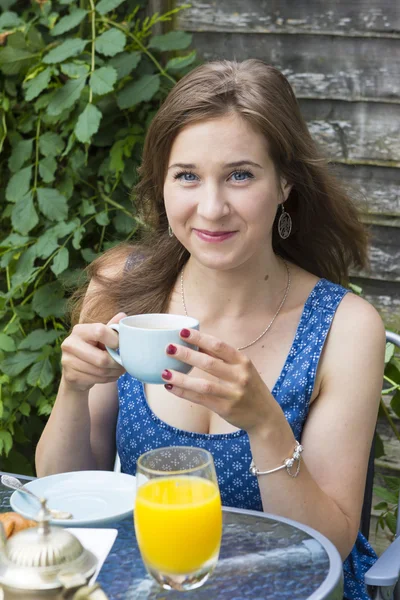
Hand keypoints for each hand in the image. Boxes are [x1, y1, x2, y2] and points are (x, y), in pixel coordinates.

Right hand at [60, 312, 126, 391]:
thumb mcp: (101, 337)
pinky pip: (95, 380)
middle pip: (102, 358)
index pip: (100, 331)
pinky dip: (107, 379)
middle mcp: (69, 344)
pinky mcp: (70, 376)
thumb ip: (111, 328)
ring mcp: (67, 361)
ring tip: (119, 370)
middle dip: (117, 363)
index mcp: (79, 330)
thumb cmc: (92, 349)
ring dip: (114, 372)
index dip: (115, 340)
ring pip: (100, 371)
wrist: (75, 370)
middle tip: (124, 364)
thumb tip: (123, 315)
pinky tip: (109, 375)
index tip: (120, 346)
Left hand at [161, 328, 275, 432]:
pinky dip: (184, 392)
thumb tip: (195, 343)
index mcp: (243, 362)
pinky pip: (200, 399)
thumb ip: (222, 358)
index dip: (199, 338)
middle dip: (186, 354)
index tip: (182, 332)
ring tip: (164, 372)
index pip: (219, 346)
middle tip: (168, 348)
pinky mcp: (226, 409)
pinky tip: (171, 387)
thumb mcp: (242, 369)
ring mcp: (233, 394)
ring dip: (181, 377)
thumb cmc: (249, 388)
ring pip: (203, 384)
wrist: (265, 416)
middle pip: (208, 363)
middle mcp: (240, 376)